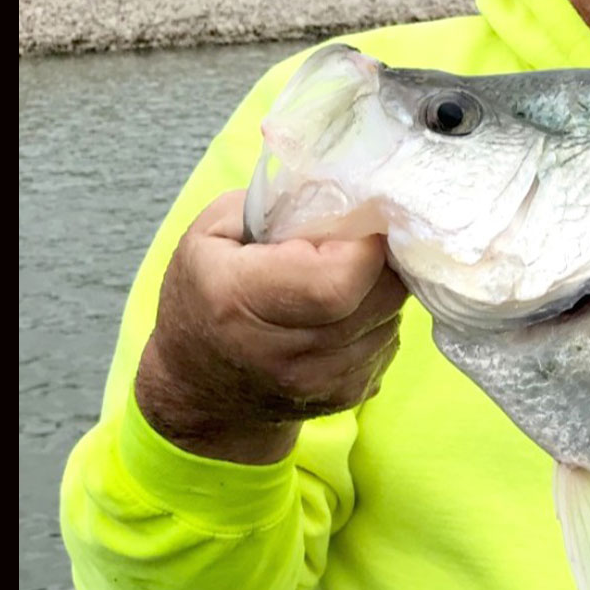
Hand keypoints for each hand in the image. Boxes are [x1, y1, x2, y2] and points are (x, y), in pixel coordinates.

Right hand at [135, 190, 408, 464]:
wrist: (197, 389)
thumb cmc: (201, 296)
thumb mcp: (213, 232)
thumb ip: (278, 204)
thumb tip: (350, 192)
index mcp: (241, 300)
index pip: (340, 276)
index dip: (365, 243)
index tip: (359, 220)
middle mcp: (285, 353)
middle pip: (380, 295)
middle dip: (382, 259)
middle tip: (359, 241)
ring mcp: (319, 383)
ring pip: (392, 318)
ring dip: (380, 289)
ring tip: (344, 276)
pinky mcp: (347, 397)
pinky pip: (388, 342)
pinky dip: (376, 319)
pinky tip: (343, 312)